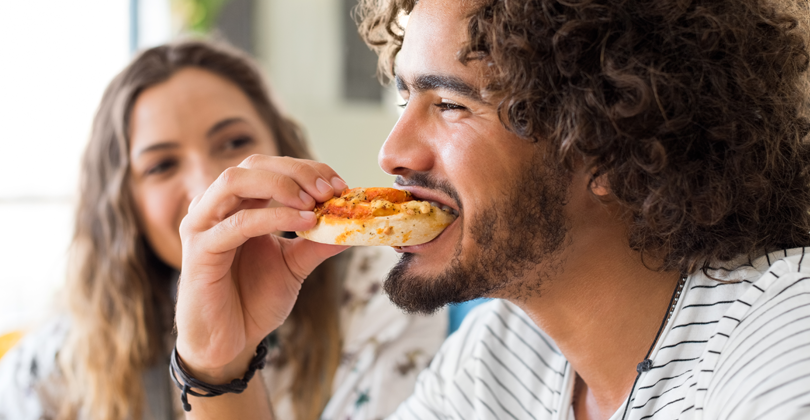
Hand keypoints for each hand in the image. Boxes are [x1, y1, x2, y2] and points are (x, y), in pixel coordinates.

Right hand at [175, 155, 347, 382]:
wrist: (230, 343)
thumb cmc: (253, 301)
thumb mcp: (294, 265)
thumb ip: (317, 242)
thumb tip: (353, 226)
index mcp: (237, 205)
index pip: (269, 167)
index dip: (306, 169)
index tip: (339, 185)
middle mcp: (215, 207)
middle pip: (253, 164)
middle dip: (296, 171)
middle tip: (330, 190)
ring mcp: (202, 225)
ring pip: (235, 181)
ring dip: (280, 184)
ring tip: (314, 202)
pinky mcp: (200, 250)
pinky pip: (238, 223)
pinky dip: (274, 217)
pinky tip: (304, 222)